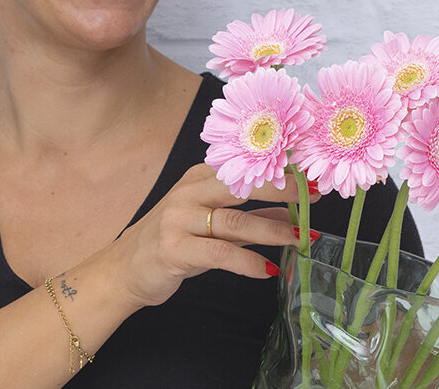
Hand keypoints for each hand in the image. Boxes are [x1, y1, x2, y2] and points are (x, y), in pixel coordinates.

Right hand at [101, 163, 314, 309]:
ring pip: (236, 221)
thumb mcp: (212, 225)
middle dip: (283, 189)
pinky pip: (219, 254)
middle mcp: (188, 192)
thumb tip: (292, 213)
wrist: (124, 270)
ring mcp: (178, 219)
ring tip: (301, 239)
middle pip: (242, 184)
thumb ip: (249, 216)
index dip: (282, 171)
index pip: (245, 168)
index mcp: (199, 178)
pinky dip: (248, 262)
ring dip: (273, 231)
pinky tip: (268, 270)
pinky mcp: (173, 249)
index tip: (314, 177)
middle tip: (315, 196)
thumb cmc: (173, 243)